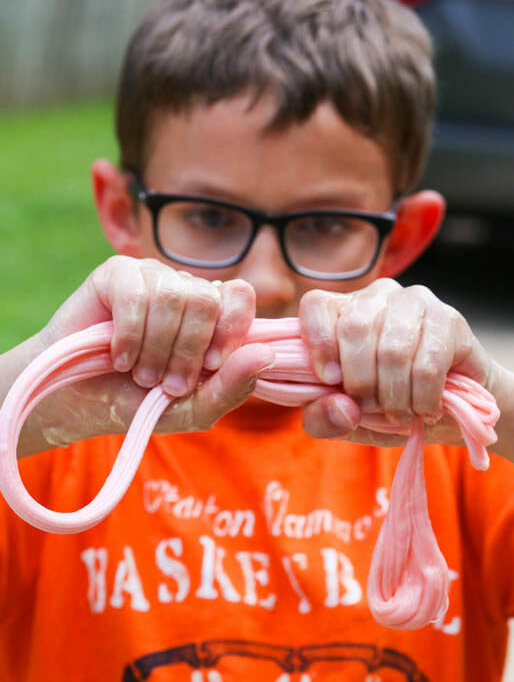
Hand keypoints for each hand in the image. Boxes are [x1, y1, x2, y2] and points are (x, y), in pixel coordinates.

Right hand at [19, 257, 273, 452]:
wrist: (78, 402)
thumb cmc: (140, 402)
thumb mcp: (193, 408)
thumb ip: (233, 386)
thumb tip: (267, 354)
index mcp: (211, 315)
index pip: (240, 296)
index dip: (229, 330)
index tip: (211, 365)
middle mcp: (185, 289)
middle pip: (206, 299)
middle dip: (187, 349)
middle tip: (165, 381)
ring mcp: (151, 276)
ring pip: (172, 295)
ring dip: (155, 346)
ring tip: (140, 373)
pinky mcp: (116, 273)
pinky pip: (136, 293)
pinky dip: (130, 333)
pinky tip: (119, 356)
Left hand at [298, 278, 495, 445]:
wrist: (452, 409)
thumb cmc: (389, 405)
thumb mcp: (345, 419)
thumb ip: (323, 418)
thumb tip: (342, 408)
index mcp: (342, 310)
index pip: (316, 305)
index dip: (319, 343)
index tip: (330, 381)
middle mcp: (377, 296)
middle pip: (355, 327)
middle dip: (361, 382)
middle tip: (372, 409)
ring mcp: (415, 301)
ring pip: (393, 349)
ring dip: (394, 396)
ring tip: (400, 414)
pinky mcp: (450, 319)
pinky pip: (428, 364)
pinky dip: (423, 398)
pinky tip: (425, 409)